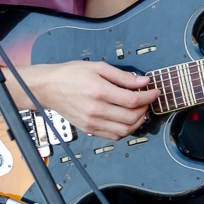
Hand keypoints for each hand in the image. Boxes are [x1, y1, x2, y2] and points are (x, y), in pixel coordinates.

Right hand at [26, 61, 158, 140]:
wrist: (48, 87)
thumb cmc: (71, 74)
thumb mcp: (98, 67)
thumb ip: (123, 76)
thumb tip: (143, 81)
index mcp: (98, 91)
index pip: (132, 100)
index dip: (148, 96)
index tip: (155, 91)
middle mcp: (95, 110)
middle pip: (131, 117)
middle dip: (145, 108)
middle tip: (147, 100)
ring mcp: (92, 122)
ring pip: (125, 130)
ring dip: (138, 122)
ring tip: (139, 110)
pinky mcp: (89, 129)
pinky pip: (114, 136)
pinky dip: (126, 130)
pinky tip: (127, 119)